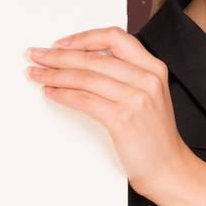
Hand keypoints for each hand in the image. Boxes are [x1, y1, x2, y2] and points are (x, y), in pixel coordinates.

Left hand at [26, 28, 197, 201]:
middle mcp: (147, 78)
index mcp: (153, 68)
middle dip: (59, 56)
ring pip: (85, 77)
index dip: (84, 38)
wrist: (168, 168)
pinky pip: (84, 100)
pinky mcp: (122, 118)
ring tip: (37, 75)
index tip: (61, 43)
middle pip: (93, 57)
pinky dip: (63, 94)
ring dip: (54, 74)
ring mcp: (136, 98)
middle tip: (37, 56)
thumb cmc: (153, 136)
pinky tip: (51, 93)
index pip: (115, 37)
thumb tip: (83, 63)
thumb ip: (125, 76)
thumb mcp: (148, 95)